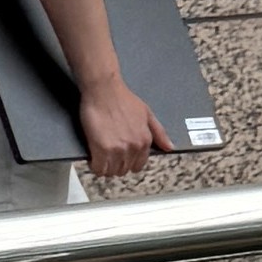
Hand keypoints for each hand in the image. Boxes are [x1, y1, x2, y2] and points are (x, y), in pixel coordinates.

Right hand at [76, 74, 166, 188]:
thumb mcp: (147, 114)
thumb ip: (159, 133)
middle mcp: (133, 147)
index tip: (120, 156)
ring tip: (99, 155)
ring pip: (111, 172)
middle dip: (115, 164)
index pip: (138, 165)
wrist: (104, 89)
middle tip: (107, 154)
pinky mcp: (101, 149)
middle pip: (123, 170)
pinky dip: (95, 166)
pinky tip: (92, 158)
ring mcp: (118, 149)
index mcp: (145, 140)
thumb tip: (169, 147)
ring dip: (104, 166)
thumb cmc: (122, 98)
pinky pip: (98, 169)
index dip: (127, 162)